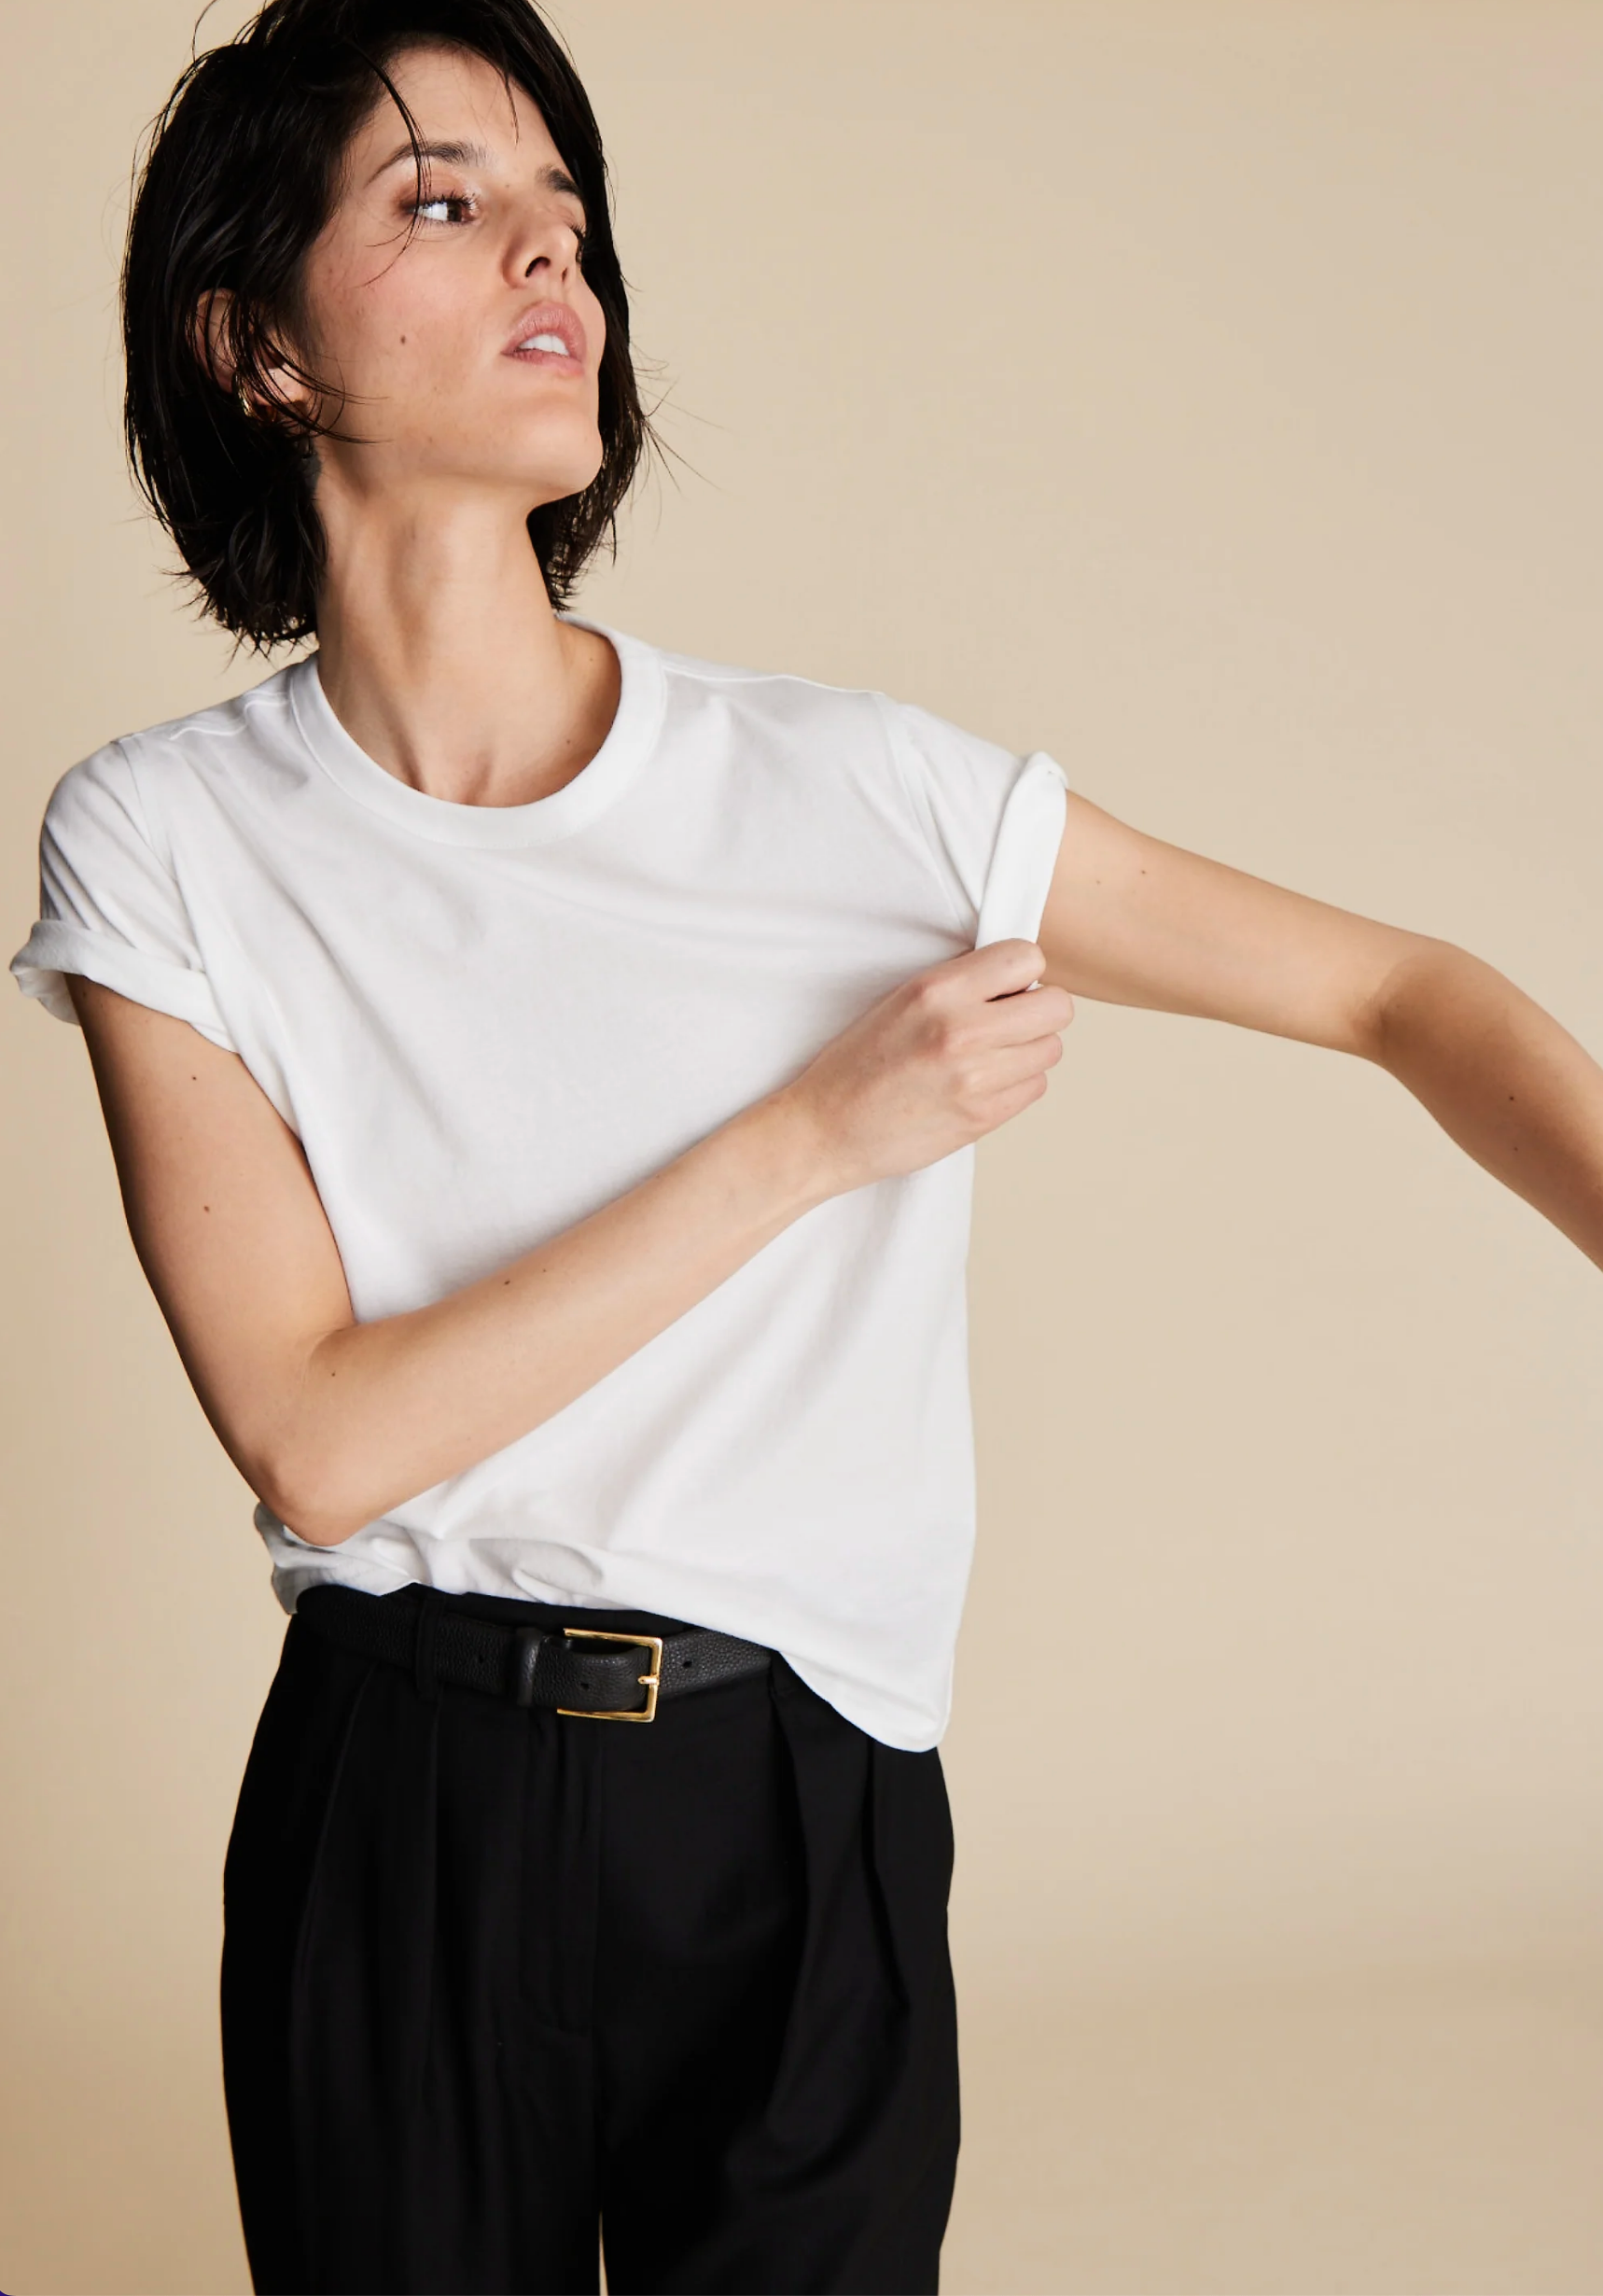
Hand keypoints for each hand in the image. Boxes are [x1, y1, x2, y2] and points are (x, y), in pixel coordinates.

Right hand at [774, 939, 1074, 1195]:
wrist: (827, 1128)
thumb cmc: (859, 1062)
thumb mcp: (901, 999)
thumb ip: (961, 984)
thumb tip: (1021, 978)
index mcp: (938, 990)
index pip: (1027, 958)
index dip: (1022, 972)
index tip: (1005, 987)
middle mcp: (962, 1030)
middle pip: (1057, 1007)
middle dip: (1039, 1011)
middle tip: (1009, 1021)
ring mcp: (976, 1078)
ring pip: (1052, 1049)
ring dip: (1030, 1050)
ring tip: (991, 1055)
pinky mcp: (983, 1117)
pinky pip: (1036, 1087)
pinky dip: (1018, 1083)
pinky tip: (983, 1083)